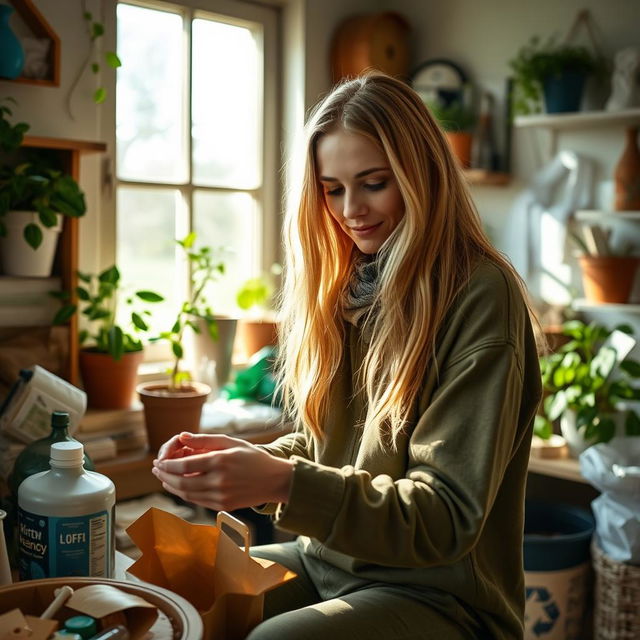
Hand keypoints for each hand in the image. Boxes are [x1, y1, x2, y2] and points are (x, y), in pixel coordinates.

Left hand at [152, 432, 293, 511]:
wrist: (274, 480)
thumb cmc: (253, 457)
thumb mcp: (231, 442)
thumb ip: (205, 440)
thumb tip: (182, 437)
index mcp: (220, 462)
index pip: (184, 466)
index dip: (168, 465)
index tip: (159, 461)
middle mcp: (219, 481)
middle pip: (182, 482)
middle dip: (165, 476)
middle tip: (156, 470)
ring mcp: (221, 496)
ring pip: (187, 494)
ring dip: (172, 486)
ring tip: (164, 479)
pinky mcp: (223, 506)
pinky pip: (198, 501)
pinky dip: (185, 494)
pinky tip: (180, 487)